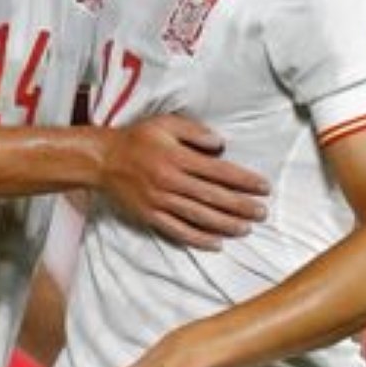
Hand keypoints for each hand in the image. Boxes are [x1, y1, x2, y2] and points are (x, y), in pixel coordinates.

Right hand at [100, 115, 267, 248]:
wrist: (102, 160)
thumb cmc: (137, 139)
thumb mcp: (165, 123)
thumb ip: (195, 132)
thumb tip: (221, 145)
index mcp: (177, 157)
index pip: (219, 171)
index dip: (243, 180)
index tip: (263, 187)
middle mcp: (170, 181)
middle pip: (213, 196)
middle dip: (241, 206)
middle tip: (262, 212)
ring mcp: (159, 201)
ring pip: (198, 216)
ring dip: (225, 224)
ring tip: (246, 229)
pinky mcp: (150, 216)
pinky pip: (178, 230)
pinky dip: (198, 239)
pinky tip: (216, 243)